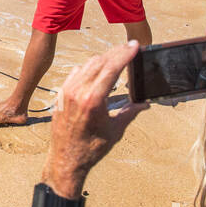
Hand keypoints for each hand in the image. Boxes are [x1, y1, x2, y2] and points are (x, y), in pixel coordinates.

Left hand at [44, 43, 144, 195]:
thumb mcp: (115, 130)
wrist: (66, 160)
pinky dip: (87, 68)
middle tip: (128, 48)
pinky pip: (75, 73)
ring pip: (86, 65)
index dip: (124, 54)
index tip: (134, 46)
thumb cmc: (92, 148)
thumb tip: (145, 104)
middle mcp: (78, 92)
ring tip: (115, 57)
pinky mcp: (60, 95)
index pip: (111, 68)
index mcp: (93, 100)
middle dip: (115, 52)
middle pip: (99, 62)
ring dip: (102, 58)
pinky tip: (96, 69)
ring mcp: (66, 92)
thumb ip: (131, 113)